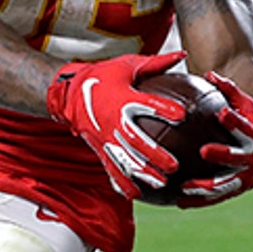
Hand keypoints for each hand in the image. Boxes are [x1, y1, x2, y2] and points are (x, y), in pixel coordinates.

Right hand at [46, 52, 186, 199]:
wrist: (68, 92)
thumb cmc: (104, 76)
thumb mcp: (128, 65)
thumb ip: (156, 64)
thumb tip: (184, 55)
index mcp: (123, 98)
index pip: (147, 104)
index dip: (164, 109)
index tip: (182, 114)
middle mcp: (114, 121)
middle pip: (136, 140)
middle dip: (155, 154)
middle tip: (174, 165)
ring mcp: (106, 137)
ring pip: (125, 159)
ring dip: (142, 173)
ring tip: (161, 183)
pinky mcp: (100, 148)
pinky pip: (111, 167)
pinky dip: (122, 182)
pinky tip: (136, 195)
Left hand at [179, 72, 252, 207]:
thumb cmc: (248, 118)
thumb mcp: (243, 102)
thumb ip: (228, 89)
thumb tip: (209, 73)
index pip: (247, 127)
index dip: (236, 121)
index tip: (223, 114)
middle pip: (239, 159)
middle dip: (224, 155)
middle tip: (203, 150)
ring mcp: (247, 178)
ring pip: (227, 186)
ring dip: (207, 187)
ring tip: (185, 187)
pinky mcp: (236, 190)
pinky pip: (216, 198)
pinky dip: (199, 201)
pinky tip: (178, 202)